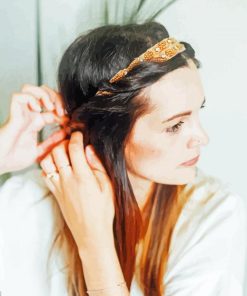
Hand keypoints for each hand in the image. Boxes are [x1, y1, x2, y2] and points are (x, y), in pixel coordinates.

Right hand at [0, 84, 69, 173]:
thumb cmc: (14, 159)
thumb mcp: (40, 151)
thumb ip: (52, 142)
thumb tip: (65, 133)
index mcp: (35, 122)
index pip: (52, 107)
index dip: (63, 110)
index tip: (69, 120)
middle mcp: (28, 115)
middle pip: (42, 92)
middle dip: (55, 97)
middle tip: (62, 111)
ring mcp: (20, 113)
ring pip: (30, 88)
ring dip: (43, 94)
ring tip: (50, 107)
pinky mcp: (13, 115)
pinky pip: (19, 96)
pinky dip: (30, 99)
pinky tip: (37, 110)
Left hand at [39, 131, 114, 248]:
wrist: (91, 233)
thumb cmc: (104, 211)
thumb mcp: (107, 186)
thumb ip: (97, 165)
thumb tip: (89, 149)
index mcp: (82, 176)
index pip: (73, 149)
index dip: (76, 137)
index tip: (79, 133)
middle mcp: (67, 180)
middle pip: (57, 152)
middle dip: (63, 141)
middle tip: (71, 141)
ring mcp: (59, 187)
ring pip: (47, 162)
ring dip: (53, 153)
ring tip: (64, 152)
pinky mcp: (55, 194)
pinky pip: (45, 175)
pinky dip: (48, 166)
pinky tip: (59, 167)